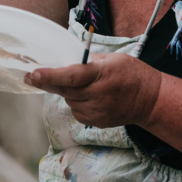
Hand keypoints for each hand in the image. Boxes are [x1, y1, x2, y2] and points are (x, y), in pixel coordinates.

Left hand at [25, 52, 162, 128]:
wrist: (150, 100)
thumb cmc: (133, 74)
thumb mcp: (114, 58)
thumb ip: (90, 60)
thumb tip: (69, 59)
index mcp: (101, 74)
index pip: (71, 76)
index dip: (50, 76)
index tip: (34, 74)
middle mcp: (97, 94)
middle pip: (65, 90)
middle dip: (47, 83)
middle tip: (31, 76)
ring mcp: (97, 111)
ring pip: (69, 101)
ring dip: (67, 93)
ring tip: (82, 86)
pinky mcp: (97, 122)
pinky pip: (77, 111)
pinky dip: (77, 103)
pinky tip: (89, 97)